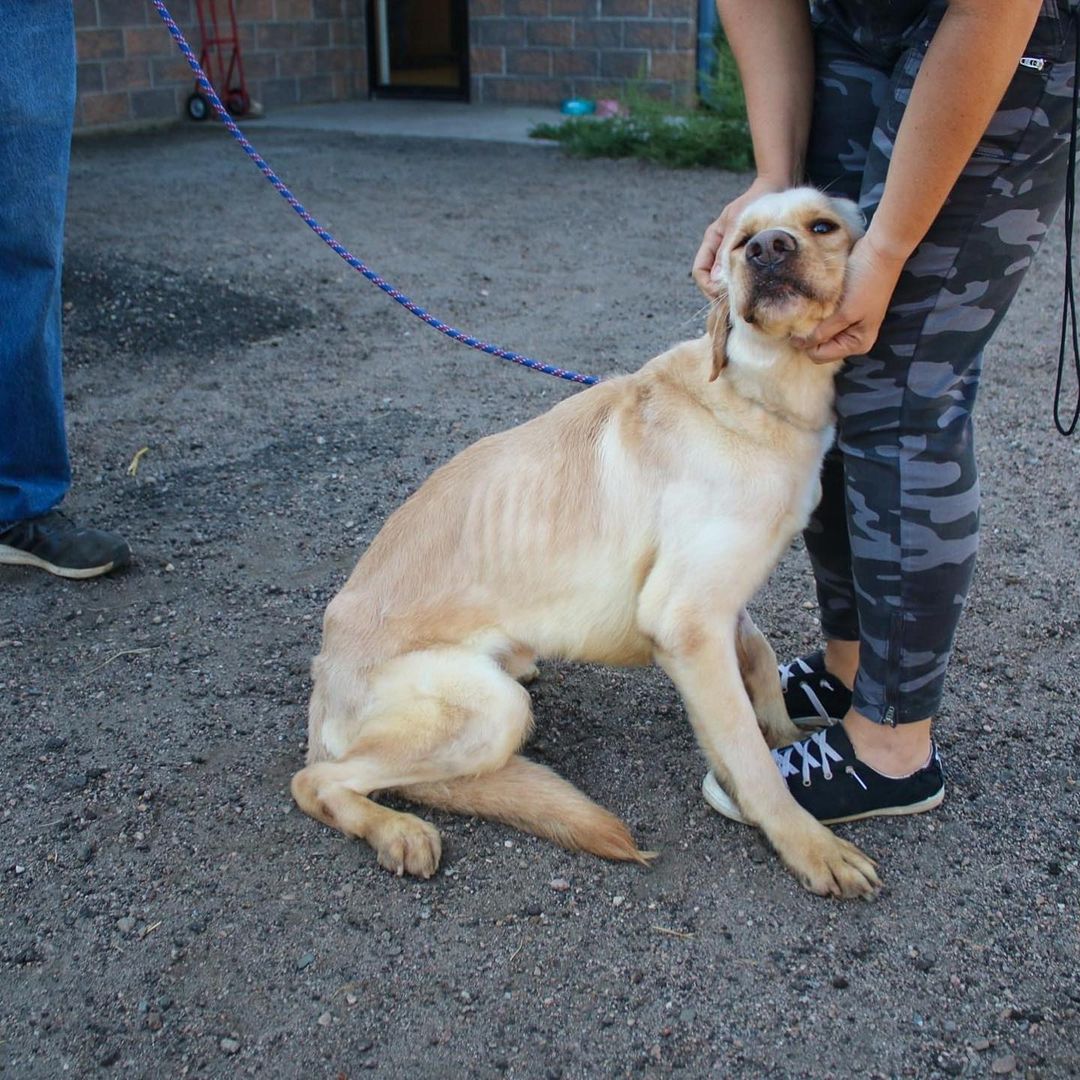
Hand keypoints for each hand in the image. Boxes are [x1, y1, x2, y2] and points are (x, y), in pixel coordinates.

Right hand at [692, 176, 790, 297]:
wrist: (775, 187)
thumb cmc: (756, 202)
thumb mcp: (738, 224)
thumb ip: (726, 250)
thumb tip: (717, 279)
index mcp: (712, 239)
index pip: (699, 271)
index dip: (708, 286)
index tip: (724, 293)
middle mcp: (719, 248)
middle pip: (710, 280)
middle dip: (720, 292)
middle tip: (738, 300)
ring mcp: (732, 252)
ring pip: (725, 280)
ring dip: (733, 289)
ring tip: (747, 296)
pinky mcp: (747, 255)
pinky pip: (740, 275)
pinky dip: (744, 284)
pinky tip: (756, 287)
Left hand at [796, 231, 909, 362]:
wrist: (880, 250)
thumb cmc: (867, 282)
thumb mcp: (845, 312)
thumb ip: (823, 332)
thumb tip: (800, 344)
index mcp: (857, 344)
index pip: (819, 356)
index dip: (806, 343)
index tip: (796, 326)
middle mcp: (853, 339)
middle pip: (819, 347)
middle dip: (809, 334)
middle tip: (803, 315)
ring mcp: (849, 325)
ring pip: (819, 333)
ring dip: (812, 322)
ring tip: (811, 307)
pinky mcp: (844, 310)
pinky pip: (823, 319)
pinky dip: (817, 313)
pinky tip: (816, 302)